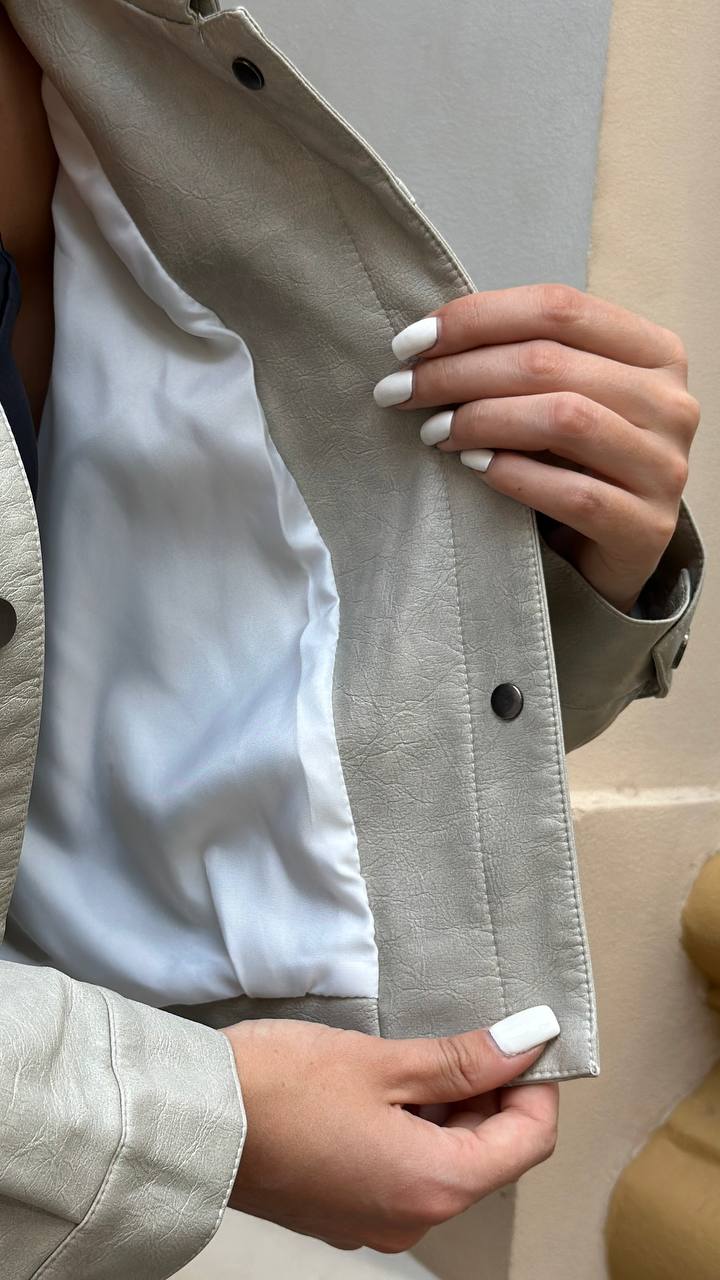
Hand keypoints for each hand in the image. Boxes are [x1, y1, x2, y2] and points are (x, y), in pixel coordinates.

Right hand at [222, 1006, 558, 1253]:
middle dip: (490, 1094)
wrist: (195, 1118)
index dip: (536, 1085)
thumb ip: (465, 1058)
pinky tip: (387, 1084)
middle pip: (489, 1156)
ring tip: (418, 1055)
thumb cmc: (284, 1085)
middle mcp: (412, 1219)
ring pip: (446, 1163)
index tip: (520, 1038)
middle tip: (464, 1037)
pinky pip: (405, 1172)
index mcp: (433, 1185)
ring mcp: (375, 1222)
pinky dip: (414, 1129)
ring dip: (450, 1109)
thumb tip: (532, 1040)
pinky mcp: (344, 1211)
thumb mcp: (384, 1062)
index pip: (528, 1141)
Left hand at [373, 284, 700, 612]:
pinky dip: (513, 475)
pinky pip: (575, 493)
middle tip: (399, 391)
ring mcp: (666, 467)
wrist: (608, 556)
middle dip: (459, 372)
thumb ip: (520, 363)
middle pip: (551, 361)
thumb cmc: (572, 467)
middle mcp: (670, 402)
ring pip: (565, 419)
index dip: (477, 317)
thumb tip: (424, 344)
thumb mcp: (558, 400)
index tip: (410, 343)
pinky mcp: (648, 528)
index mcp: (653, 352)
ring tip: (431, 432)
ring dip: (481, 419)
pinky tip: (471, 468)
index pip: (559, 308)